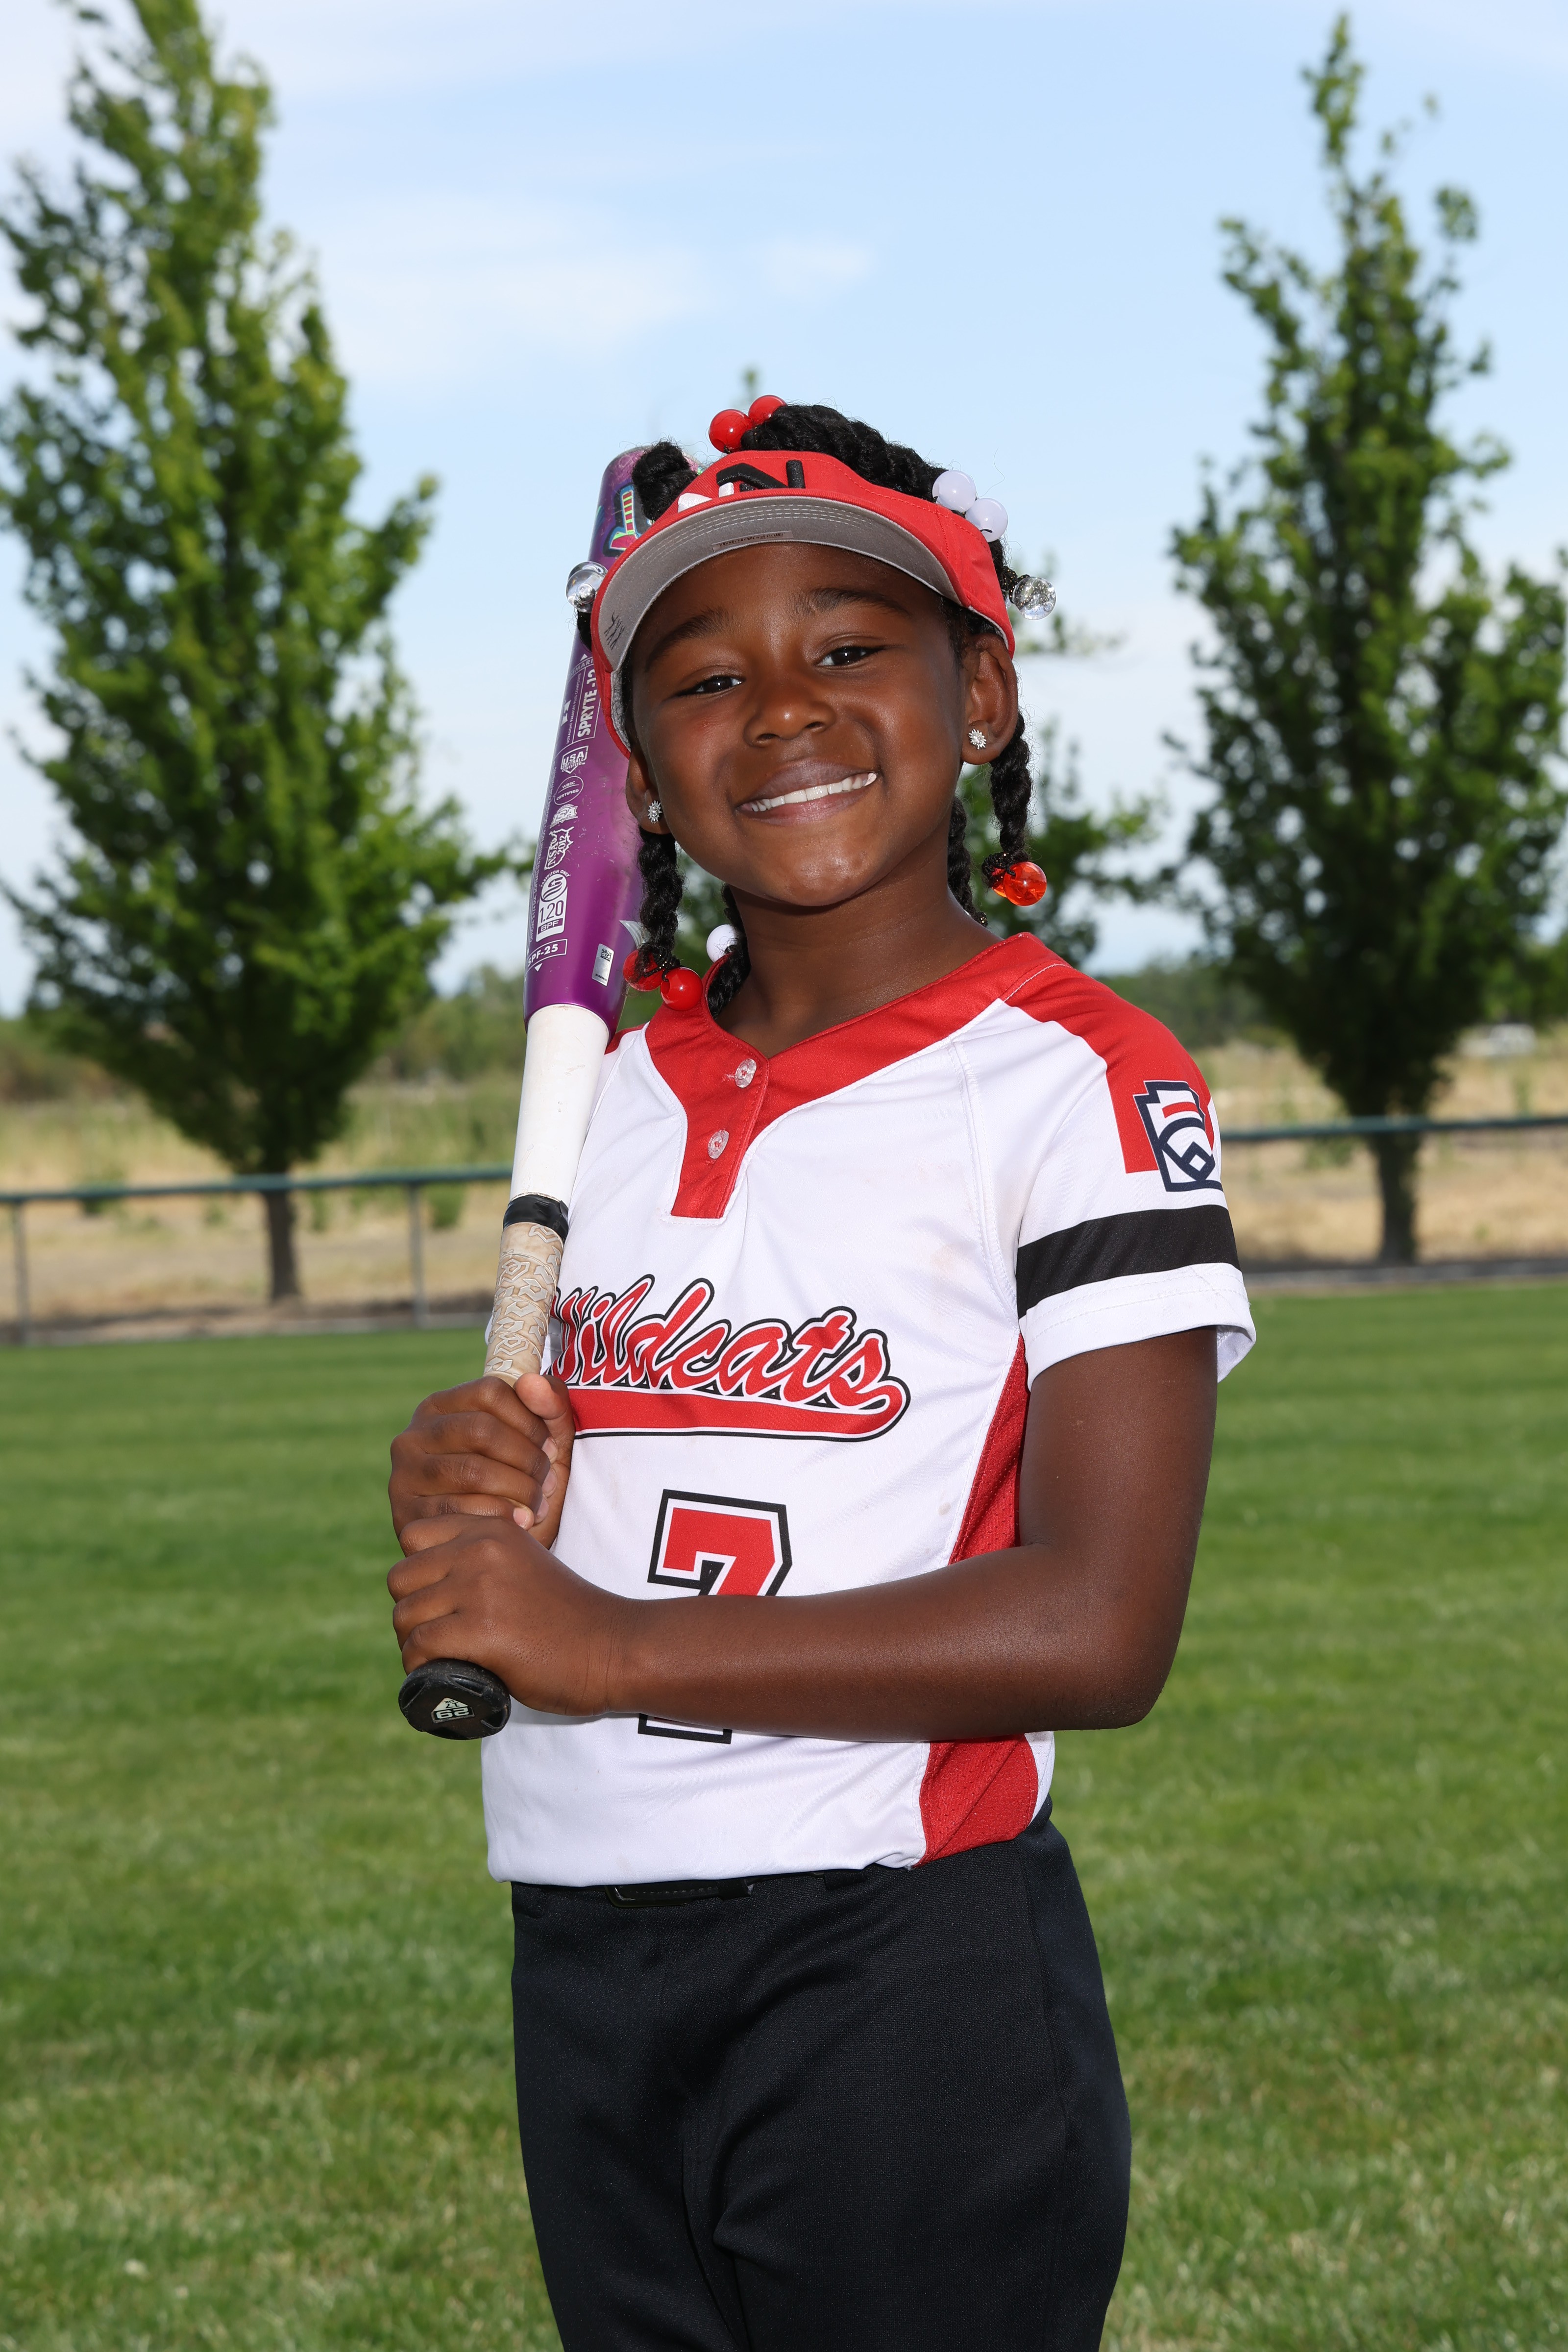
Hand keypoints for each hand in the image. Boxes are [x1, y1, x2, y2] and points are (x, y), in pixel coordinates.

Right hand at [389, 1372, 575, 1548]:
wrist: (492, 1549)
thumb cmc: (519, 1483)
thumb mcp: (542, 1443)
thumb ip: (551, 1405)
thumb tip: (532, 1382)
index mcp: (440, 1407)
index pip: (490, 1391)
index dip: (530, 1419)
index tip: (551, 1447)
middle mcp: (413, 1435)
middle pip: (481, 1430)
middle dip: (526, 1459)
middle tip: (549, 1482)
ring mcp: (404, 1475)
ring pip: (472, 1471)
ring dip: (518, 1490)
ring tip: (539, 1504)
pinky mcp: (405, 1515)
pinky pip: (458, 1511)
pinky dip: (498, 1517)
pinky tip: (519, 1525)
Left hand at [389, 1515, 619, 1716]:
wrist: (613, 1647)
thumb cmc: (568, 1617)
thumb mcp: (523, 1564)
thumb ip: (483, 1561)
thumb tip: (429, 1585)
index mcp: (491, 1528)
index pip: (413, 1536)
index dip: (418, 1573)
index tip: (440, 1601)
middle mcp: (481, 1549)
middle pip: (400, 1578)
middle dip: (410, 1611)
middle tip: (435, 1637)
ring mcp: (480, 1588)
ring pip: (404, 1614)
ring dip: (412, 1643)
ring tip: (439, 1658)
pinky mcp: (482, 1630)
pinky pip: (419, 1646)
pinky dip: (418, 1666)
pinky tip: (438, 1672)